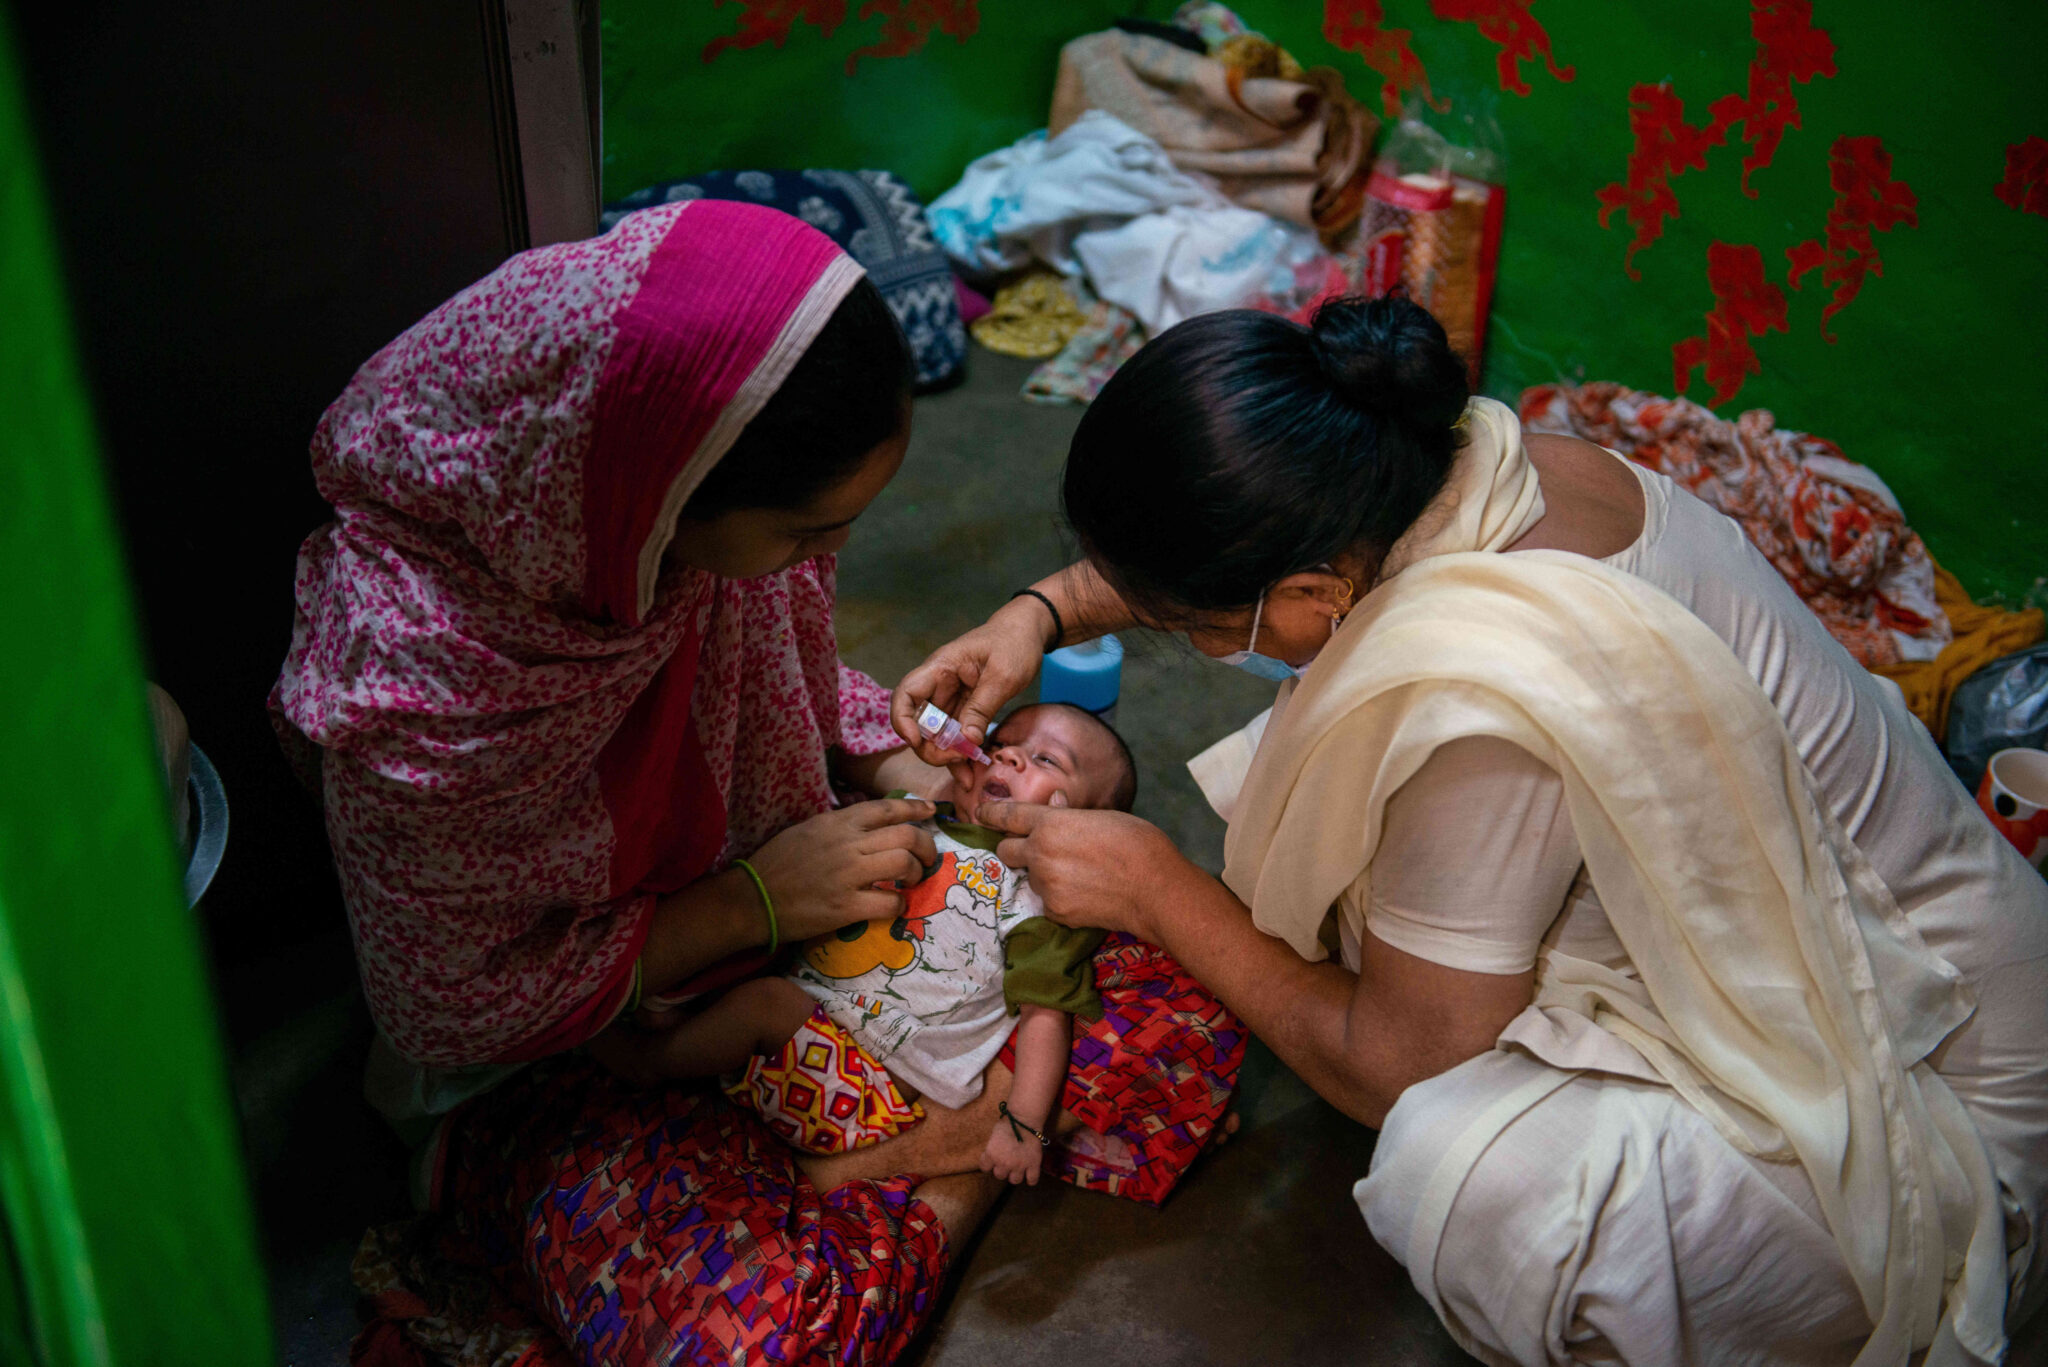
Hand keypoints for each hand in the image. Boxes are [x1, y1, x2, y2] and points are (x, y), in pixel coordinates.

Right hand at [744, 798, 939, 940]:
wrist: (752, 898)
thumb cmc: (777, 863)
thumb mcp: (809, 829)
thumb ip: (841, 826)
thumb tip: (872, 827)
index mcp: (837, 822)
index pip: (887, 808)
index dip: (916, 809)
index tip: (931, 812)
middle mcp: (847, 843)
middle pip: (906, 835)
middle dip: (926, 847)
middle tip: (926, 859)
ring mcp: (848, 875)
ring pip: (904, 863)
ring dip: (916, 874)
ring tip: (910, 882)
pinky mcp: (846, 906)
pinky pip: (889, 902)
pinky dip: (899, 904)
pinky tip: (893, 906)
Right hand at [890, 599, 1050, 762]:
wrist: (1028, 631)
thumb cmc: (1014, 642)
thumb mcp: (1003, 675)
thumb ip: (982, 707)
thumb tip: (965, 741)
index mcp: (940, 668)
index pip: (905, 694)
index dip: (903, 720)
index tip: (916, 741)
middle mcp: (939, 685)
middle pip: (919, 723)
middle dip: (930, 748)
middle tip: (955, 761)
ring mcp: (951, 699)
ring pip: (937, 735)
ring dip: (946, 758)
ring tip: (967, 778)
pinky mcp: (964, 709)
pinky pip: (956, 736)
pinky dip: (962, 754)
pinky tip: (970, 773)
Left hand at [975, 802, 1198, 941]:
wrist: (1155, 888)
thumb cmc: (1137, 843)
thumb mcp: (1103, 817)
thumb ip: (1070, 815)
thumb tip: (1055, 805)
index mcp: (1050, 824)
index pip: (1008, 816)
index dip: (991, 814)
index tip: (980, 814)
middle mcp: (1039, 854)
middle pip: (1005, 851)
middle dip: (1014, 849)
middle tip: (1036, 851)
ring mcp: (1045, 886)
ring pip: (1031, 879)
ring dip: (1044, 876)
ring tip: (1080, 876)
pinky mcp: (1055, 912)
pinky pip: (1048, 902)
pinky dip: (1060, 899)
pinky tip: (1086, 895)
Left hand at [980, 1118, 1045, 1184]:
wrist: (1025, 1119)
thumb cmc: (1007, 1123)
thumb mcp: (994, 1136)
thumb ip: (992, 1149)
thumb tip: (993, 1156)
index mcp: (991, 1155)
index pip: (984, 1168)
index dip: (988, 1164)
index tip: (992, 1159)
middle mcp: (1004, 1163)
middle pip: (999, 1175)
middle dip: (1002, 1169)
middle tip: (1007, 1161)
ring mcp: (1019, 1165)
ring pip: (1014, 1180)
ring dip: (1015, 1175)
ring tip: (1017, 1168)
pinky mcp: (1033, 1165)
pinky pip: (1032, 1180)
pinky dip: (1031, 1179)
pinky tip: (1029, 1173)